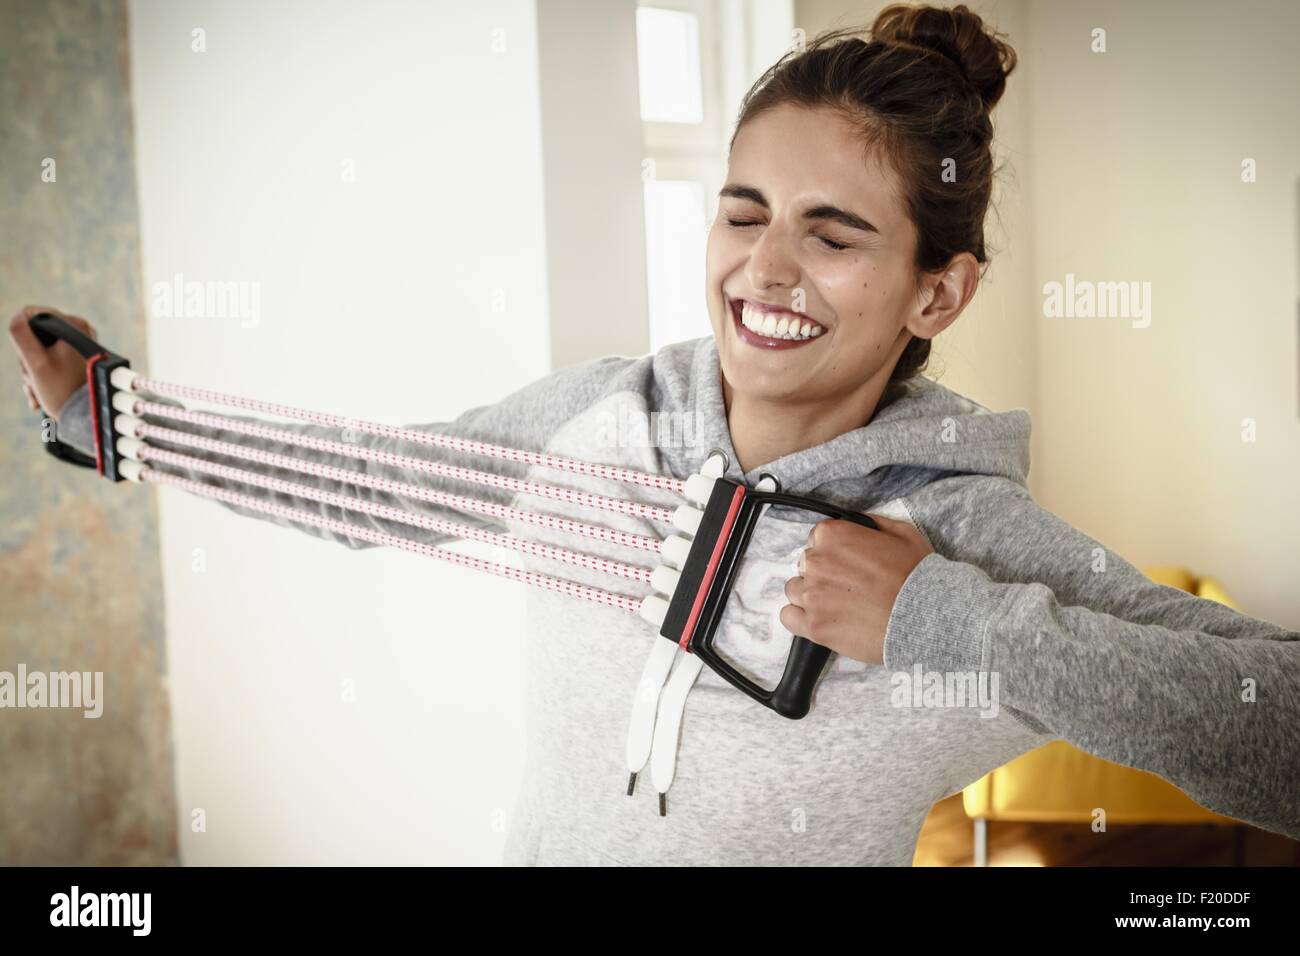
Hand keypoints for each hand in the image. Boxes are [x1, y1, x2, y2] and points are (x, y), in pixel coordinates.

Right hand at [8, 305, 96, 419]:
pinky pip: (48, 361)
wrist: (84, 420)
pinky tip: (39, 396)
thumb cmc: (62, 392)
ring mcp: (77, 346)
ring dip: (31, 372)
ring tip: (37, 391)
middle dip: (27, 359)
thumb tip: (16, 315)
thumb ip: (21, 334)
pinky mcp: (75, 359)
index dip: (21, 336)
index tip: (28, 356)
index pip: (31, 314)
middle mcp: (81, 331)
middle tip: (33, 378)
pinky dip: (40, 377)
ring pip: (37, 351)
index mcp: (75, 325)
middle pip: (33, 335)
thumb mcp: (35, 362)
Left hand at [780, 513, 932, 664]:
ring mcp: (812, 595)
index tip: (845, 564)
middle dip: (823, 574)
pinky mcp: (814, 625)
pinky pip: (788, 617)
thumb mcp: (902, 533)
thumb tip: (859, 524)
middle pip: (805, 565)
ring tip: (838, 605)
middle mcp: (816, 562)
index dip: (832, 552)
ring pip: (795, 590)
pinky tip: (821, 619)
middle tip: (848, 587)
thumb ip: (872, 524)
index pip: (816, 539)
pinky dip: (800, 618)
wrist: (925, 617)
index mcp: (832, 536)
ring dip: (811, 596)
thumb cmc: (917, 576)